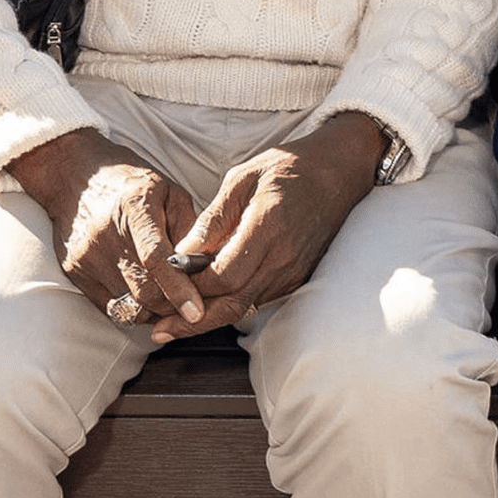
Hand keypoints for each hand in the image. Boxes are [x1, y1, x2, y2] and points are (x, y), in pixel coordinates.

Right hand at [11, 128, 206, 329]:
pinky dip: (132, 309)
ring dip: (154, 311)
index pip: (156, 257)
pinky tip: (144, 295)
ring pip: (128, 306)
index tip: (197, 312)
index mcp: (135, 205)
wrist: (73, 176)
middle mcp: (107, 234)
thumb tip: (206, 267)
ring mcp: (87, 256)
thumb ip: (189, 228)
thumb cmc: (130, 182)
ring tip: (168, 299)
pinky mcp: (75, 273)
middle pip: (144, 290)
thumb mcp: (169, 191)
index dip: (178, 288)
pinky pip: (109, 307)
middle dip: (173, 307)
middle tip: (193, 306)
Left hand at [159, 112, 386, 337]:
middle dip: (193, 321)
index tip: (167, 283)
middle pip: (233, 304)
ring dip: (209, 317)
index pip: (224, 276)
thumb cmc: (287, 167)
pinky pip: (259, 299)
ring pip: (245, 308)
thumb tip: (183, 253)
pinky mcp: (298, 277)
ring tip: (173, 322)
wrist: (338, 172)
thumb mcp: (242, 178)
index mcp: (267, 226)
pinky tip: (209, 302)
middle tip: (159, 330)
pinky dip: (232, 304)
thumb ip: (213, 218)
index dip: (193, 286)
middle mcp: (283, 256)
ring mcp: (293, 271)